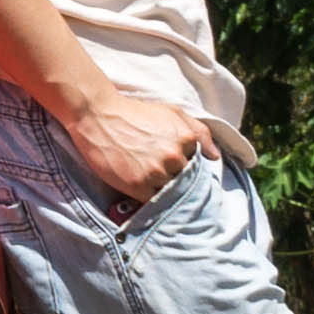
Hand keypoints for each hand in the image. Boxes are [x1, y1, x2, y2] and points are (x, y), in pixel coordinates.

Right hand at [50, 81, 207, 210]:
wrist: (98, 117)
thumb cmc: (135, 114)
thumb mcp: (171, 112)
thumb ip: (199, 131)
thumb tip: (215, 157)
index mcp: (186, 139)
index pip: (197, 164)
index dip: (183, 165)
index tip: (170, 162)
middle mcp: (175, 157)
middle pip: (184, 179)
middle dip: (173, 177)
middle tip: (156, 170)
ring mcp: (156, 173)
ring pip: (170, 192)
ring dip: (160, 188)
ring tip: (146, 176)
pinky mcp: (138, 186)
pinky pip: (153, 201)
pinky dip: (148, 197)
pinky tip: (139, 185)